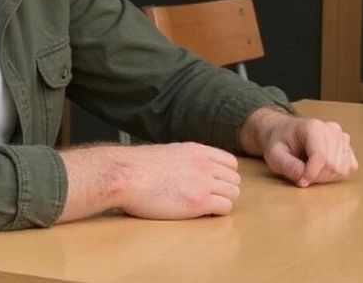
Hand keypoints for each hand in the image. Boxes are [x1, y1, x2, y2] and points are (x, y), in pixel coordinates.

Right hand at [117, 142, 240, 218]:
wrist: (126, 174)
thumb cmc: (139, 167)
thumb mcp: (169, 152)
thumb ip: (187, 158)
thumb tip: (190, 169)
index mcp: (197, 150)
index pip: (231, 162)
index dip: (225, 176)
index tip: (215, 185)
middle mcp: (204, 163)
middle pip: (235, 179)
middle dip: (226, 190)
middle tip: (210, 198)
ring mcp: (203, 181)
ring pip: (233, 194)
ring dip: (223, 201)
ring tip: (205, 207)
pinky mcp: (199, 201)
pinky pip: (225, 208)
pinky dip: (217, 213)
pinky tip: (201, 213)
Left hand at [239, 107, 357, 186]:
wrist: (285, 132)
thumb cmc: (280, 142)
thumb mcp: (275, 154)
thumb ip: (287, 165)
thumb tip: (303, 178)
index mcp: (313, 127)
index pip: (321, 157)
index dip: (311, 174)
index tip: (301, 180)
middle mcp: (331, 129)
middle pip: (332, 165)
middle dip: (317, 176)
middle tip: (302, 172)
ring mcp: (342, 137)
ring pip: (342, 169)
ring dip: (326, 176)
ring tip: (310, 167)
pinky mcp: (347, 146)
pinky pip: (349, 167)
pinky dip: (336, 173)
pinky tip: (322, 166)